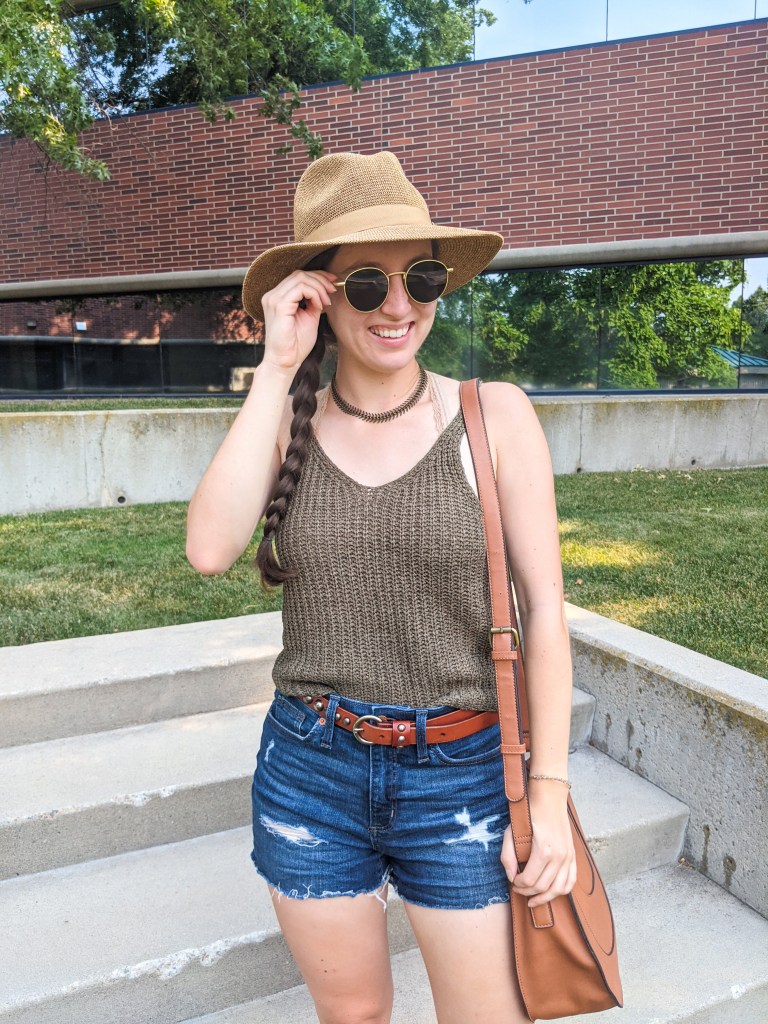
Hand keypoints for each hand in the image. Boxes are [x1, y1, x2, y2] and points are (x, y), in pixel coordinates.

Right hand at [260, 269, 337, 373]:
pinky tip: (319, 306)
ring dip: (319, 287)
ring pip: (300, 278)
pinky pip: (300, 288)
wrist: (286, 362)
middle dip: (320, 279)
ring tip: (326, 302)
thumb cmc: (296, 344)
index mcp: (278, 297)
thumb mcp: (309, 317)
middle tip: (333, 291)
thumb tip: (324, 290)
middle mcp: (273, 295)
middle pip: (299, 274)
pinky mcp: (279, 305)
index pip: (297, 277)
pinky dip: (314, 294)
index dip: (317, 276)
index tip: (333, 283)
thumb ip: (313, 302)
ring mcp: (274, 299)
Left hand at [501, 791, 576, 908]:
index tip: (512, 882)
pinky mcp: (573, 856)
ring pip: (559, 889)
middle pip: (543, 887)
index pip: (530, 880)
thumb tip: (510, 876)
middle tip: (518, 889)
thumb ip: (508, 856)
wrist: (549, 798)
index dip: (518, 885)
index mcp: (544, 850)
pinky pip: (570, 881)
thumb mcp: (512, 832)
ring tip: (533, 899)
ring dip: (545, 898)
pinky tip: (551, 893)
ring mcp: (568, 857)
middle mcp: (559, 856)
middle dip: (528, 892)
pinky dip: (561, 891)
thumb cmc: (529, 813)